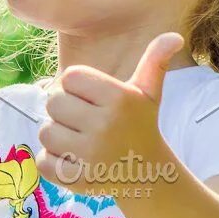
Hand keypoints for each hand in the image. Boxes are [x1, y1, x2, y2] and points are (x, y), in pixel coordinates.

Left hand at [36, 32, 184, 194]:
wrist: (148, 174)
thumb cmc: (140, 125)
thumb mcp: (148, 93)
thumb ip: (155, 61)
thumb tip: (175, 36)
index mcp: (119, 98)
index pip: (69, 77)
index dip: (75, 87)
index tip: (91, 100)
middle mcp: (105, 125)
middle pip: (53, 103)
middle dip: (64, 111)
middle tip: (83, 121)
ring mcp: (91, 155)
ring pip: (46, 133)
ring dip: (57, 138)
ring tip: (79, 141)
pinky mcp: (79, 181)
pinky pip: (44, 163)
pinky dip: (53, 163)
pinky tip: (74, 162)